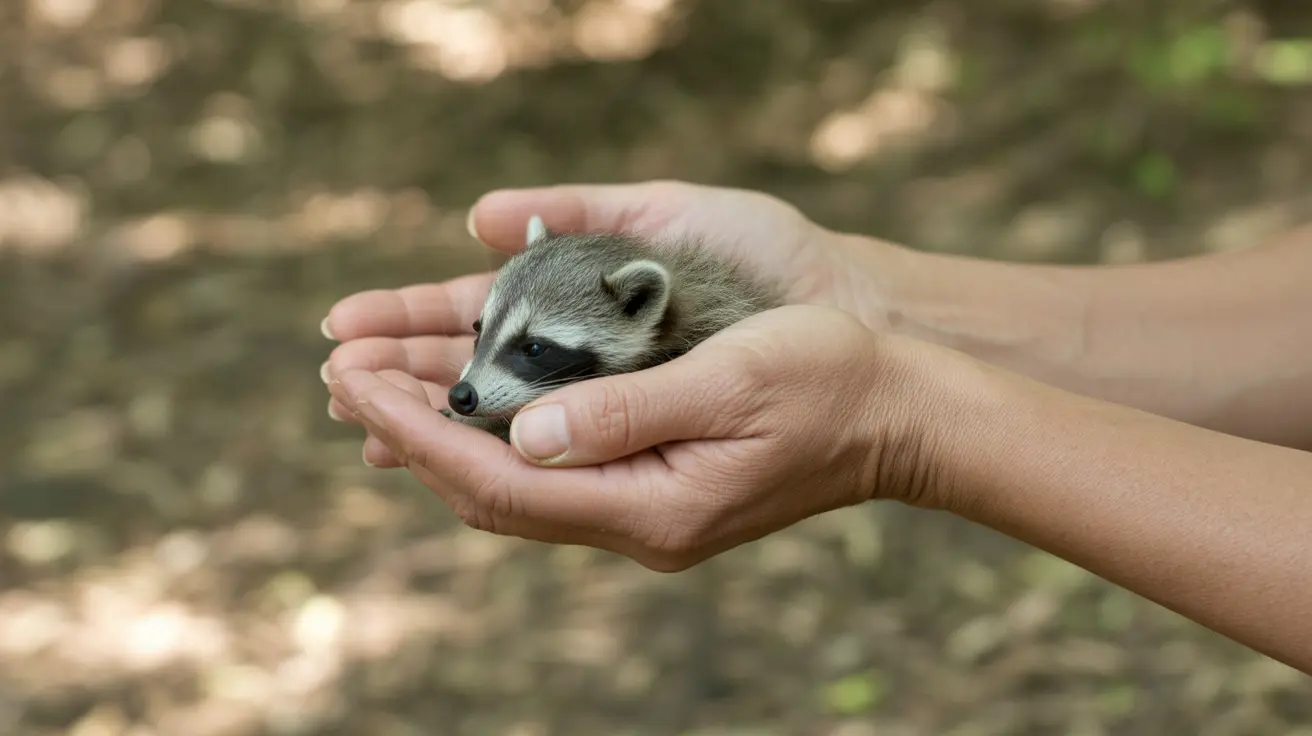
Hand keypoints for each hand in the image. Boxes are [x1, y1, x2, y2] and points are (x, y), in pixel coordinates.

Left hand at [325, 306, 948, 570]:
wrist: (900, 415)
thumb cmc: (831, 382)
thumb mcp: (735, 381)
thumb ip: (629, 413)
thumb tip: (524, 431)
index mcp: (652, 507)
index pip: (498, 481)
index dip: (414, 432)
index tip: (350, 379)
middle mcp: (637, 521)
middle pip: (490, 492)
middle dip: (407, 434)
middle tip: (339, 374)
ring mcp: (644, 510)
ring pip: (512, 486)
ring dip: (440, 436)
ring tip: (375, 386)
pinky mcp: (653, 485)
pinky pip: (547, 472)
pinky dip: (490, 436)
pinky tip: (463, 402)